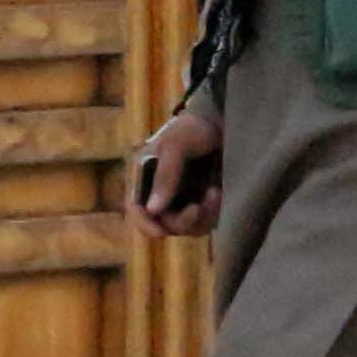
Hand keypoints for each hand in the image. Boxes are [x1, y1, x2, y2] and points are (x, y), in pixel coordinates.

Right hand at [129, 108, 221, 237]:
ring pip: (188, 226)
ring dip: (202, 217)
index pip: (136, 209)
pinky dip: (213, 212)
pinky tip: (218, 192)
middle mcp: (161, 192)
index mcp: (144, 178)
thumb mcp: (175, 146)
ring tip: (214, 192)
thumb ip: (166, 175)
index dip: (144, 225)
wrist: (220, 123)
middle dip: (182, 221)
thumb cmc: (192, 129)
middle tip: (198, 207)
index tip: (161, 233)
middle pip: (165, 224)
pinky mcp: (204, 202)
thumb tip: (153, 210)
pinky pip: (207, 220)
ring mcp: (183, 199)